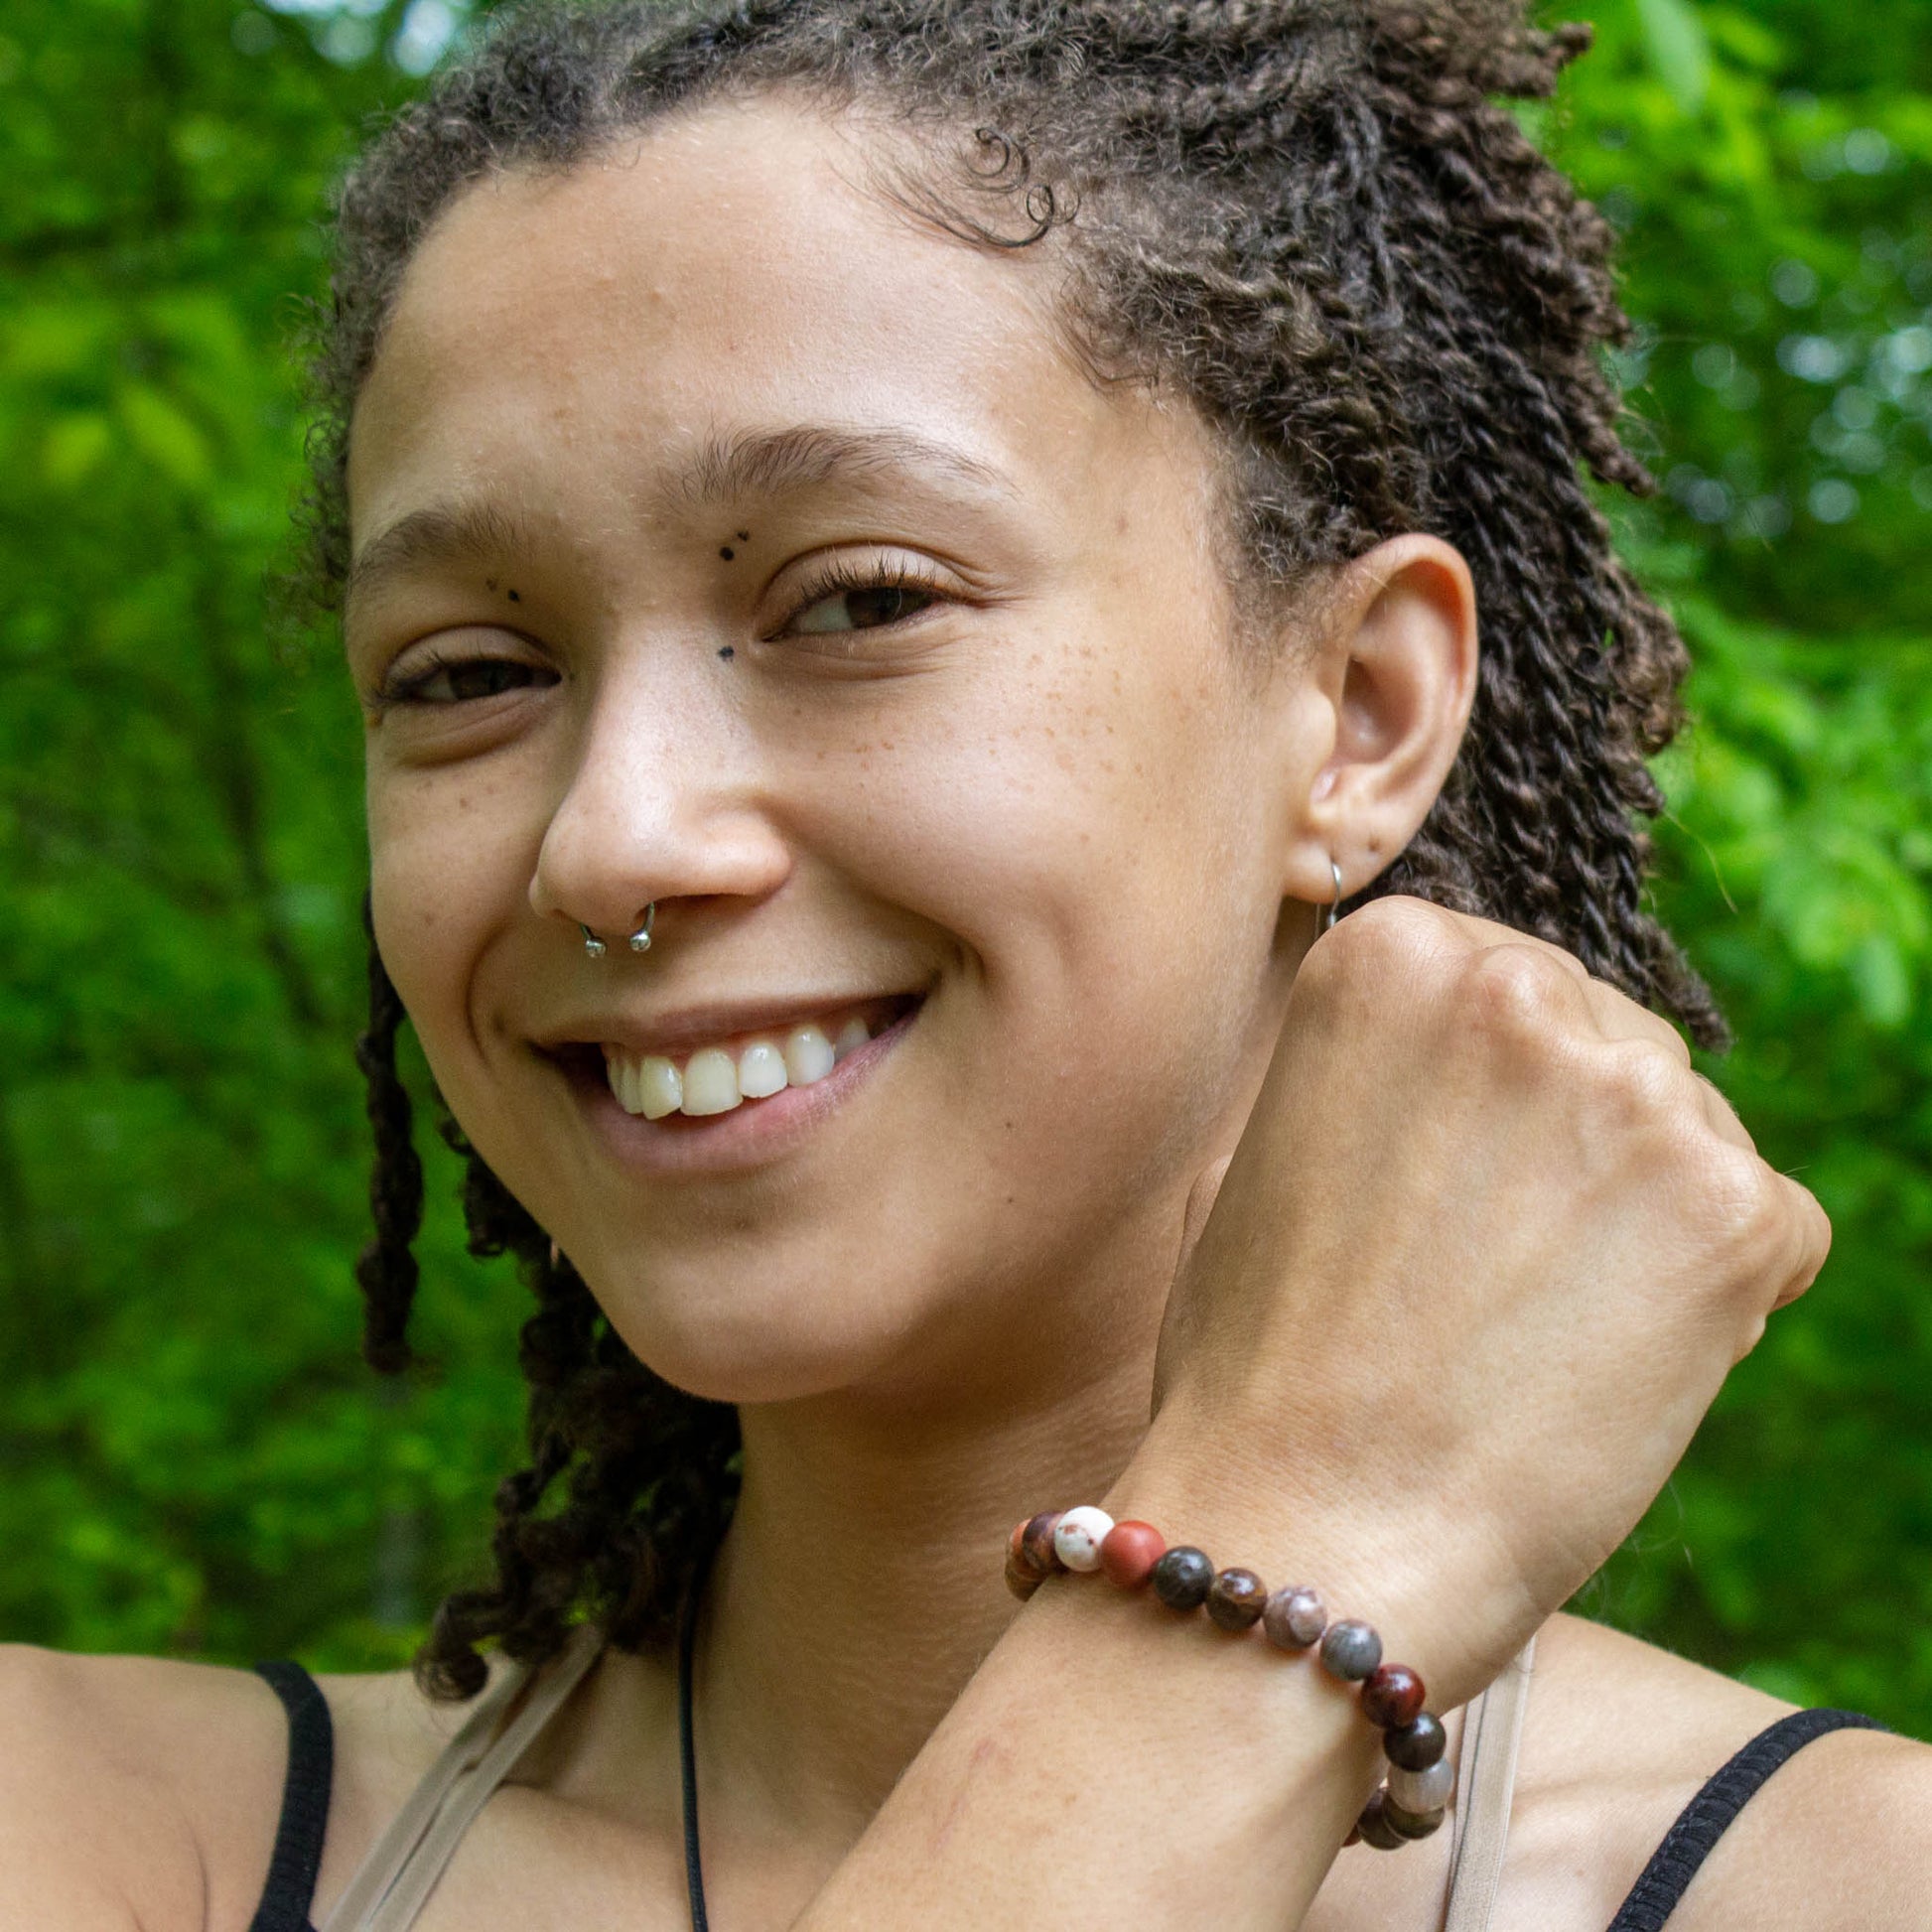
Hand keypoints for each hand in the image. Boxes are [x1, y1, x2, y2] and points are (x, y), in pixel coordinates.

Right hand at [1125, 897, 1828, 1706]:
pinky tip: (1614, 1371)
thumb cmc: (1260, 1359)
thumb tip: (1461, 1063)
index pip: (1512, 986)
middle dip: (1583, 1149)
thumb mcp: (1268, 1147)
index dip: (1496, 1104)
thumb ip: (1372, 1067)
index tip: (1447, 1194)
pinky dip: (1723, 1304)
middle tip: (1498, 1281)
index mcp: (1391, 955)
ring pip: (1696, 1132)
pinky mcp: (1730, 1205)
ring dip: (1651, 1223)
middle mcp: (1514, 987)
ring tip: (1541, 1337)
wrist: (1306, 1526)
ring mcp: (1631, 1090)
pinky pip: (1775, 1231)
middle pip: (1612, 1043)